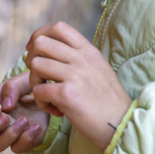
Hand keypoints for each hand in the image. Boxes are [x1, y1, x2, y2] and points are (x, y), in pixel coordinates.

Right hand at [0, 71, 50, 153]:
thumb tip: (6, 106)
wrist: (47, 98)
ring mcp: (6, 134)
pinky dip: (27, 140)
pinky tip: (36, 126)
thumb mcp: (22, 81)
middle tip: (6, 118)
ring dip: (10, 135)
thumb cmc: (30, 87)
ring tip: (25, 120)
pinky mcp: (21, 142)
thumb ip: (11, 88)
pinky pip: (18, 149)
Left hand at [25, 22, 132, 150]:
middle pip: (41, 42)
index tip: (34, 50)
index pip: (59, 27)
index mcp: (89, 51)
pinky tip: (55, 110)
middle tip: (39, 75)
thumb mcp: (98, 69)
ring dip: (35, 82)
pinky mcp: (67, 94)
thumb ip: (79, 58)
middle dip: (31, 58)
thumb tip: (54, 50)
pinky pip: (38, 90)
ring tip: (47, 96)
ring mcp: (75, 75)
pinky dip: (41, 102)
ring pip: (36, 65)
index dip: (40, 35)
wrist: (123, 125)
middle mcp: (82, 59)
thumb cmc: (108, 102)